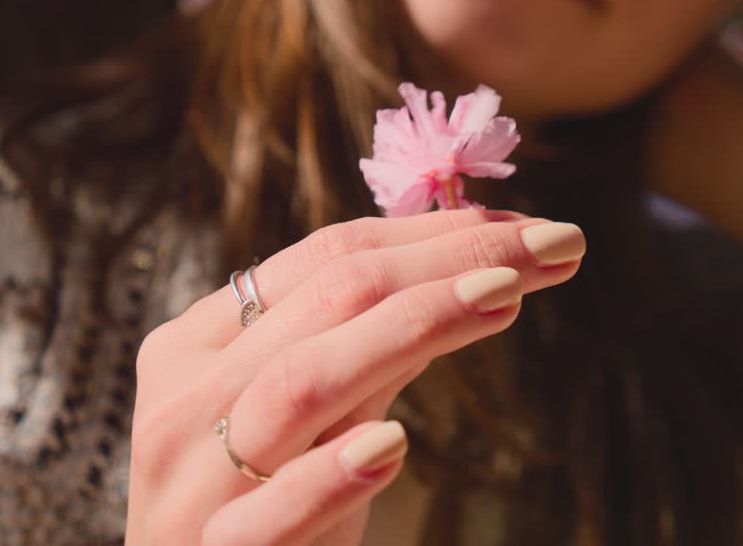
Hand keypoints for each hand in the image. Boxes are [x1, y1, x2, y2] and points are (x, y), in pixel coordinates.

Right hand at [126, 210, 585, 544]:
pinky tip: (393, 446)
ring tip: (505, 296)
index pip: (325, 258)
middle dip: (452, 260)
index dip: (433, 234)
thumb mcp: (312, 416)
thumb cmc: (258, 508)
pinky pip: (271, 514)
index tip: (524, 228)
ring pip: (303, 381)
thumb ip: (370, 348)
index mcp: (202, 343)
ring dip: (412, 329)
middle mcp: (188, 397)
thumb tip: (476, 266)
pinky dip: (332, 474)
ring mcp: (194, 481)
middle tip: (554, 243)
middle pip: (330, 298)